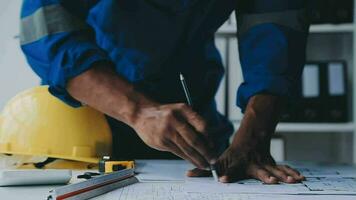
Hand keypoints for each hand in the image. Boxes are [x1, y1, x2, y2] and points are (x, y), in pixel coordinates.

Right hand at [132, 103, 215, 168]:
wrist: (142, 113)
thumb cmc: (164, 113)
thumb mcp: (180, 110)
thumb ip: (193, 121)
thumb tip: (209, 139)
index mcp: (183, 110)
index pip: (202, 125)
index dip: (210, 138)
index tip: (214, 146)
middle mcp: (175, 119)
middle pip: (195, 140)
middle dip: (206, 152)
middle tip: (213, 159)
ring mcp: (167, 131)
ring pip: (187, 148)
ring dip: (198, 159)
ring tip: (205, 165)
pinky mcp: (161, 141)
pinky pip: (178, 152)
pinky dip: (187, 159)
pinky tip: (193, 162)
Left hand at [187, 95, 304, 183]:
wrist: (251, 137)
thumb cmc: (233, 152)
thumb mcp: (218, 159)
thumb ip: (205, 170)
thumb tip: (188, 175)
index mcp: (236, 162)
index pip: (229, 169)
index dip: (226, 174)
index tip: (223, 180)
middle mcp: (250, 162)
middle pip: (257, 170)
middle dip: (264, 175)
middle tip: (270, 181)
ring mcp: (262, 162)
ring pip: (273, 168)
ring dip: (282, 174)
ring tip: (292, 180)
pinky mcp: (271, 163)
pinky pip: (282, 168)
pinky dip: (291, 172)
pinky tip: (300, 177)